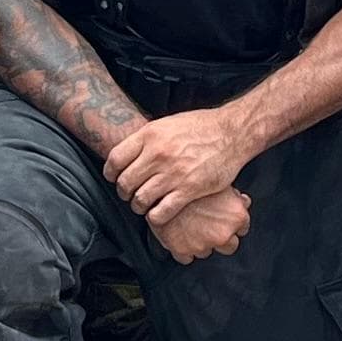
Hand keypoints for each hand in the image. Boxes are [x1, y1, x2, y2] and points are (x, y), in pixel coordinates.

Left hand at [106, 104, 253, 226]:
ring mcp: (173, 173)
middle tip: (129, 194)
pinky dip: (155, 217)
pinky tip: (158, 213)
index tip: (113, 177)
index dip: (110, 172)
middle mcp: (158, 154)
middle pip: (125, 182)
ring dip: (138, 206)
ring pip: (140, 199)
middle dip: (124, 192)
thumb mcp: (168, 123)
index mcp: (150, 135)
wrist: (232, 133)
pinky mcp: (189, 190)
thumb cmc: (201, 126)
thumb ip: (148, 138)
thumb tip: (130, 152)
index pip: (115, 159)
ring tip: (143, 205)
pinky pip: (161, 211)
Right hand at [148, 186, 251, 262]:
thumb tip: (243, 200)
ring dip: (200, 242)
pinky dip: (183, 250)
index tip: (225, 219)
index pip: (242, 228)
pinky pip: (186, 258)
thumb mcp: (218, 181)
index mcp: (237, 216)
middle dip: (221, 238)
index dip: (233, 223)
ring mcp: (203, 245)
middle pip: (229, 246)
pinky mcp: (182, 251)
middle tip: (209, 225)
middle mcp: (223, 233)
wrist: (162, 186)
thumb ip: (234, 196)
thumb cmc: (191, 179)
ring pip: (206, 252)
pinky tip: (179, 236)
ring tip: (190, 226)